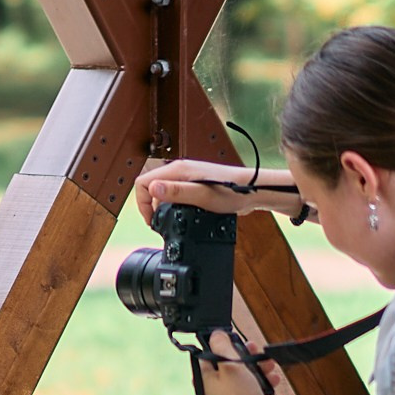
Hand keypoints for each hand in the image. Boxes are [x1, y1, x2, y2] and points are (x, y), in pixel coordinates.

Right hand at [133, 159, 261, 226]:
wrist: (252, 192)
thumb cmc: (231, 192)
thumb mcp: (201, 196)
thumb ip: (176, 192)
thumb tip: (152, 189)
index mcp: (178, 170)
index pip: (144, 182)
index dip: (142, 203)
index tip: (151, 220)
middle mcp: (180, 171)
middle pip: (152, 187)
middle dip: (151, 207)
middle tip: (160, 224)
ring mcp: (187, 177)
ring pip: (164, 192)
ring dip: (163, 207)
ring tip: (171, 221)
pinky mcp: (195, 184)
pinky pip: (176, 194)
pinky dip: (175, 206)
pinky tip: (185, 215)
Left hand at [200, 329, 282, 394]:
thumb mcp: (231, 365)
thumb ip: (222, 346)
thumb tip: (215, 334)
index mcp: (203, 380)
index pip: (209, 354)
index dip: (224, 344)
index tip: (238, 340)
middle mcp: (211, 391)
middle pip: (227, 365)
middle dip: (245, 356)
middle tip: (256, 350)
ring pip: (241, 377)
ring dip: (257, 368)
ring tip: (269, 366)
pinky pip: (248, 390)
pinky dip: (259, 383)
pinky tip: (272, 380)